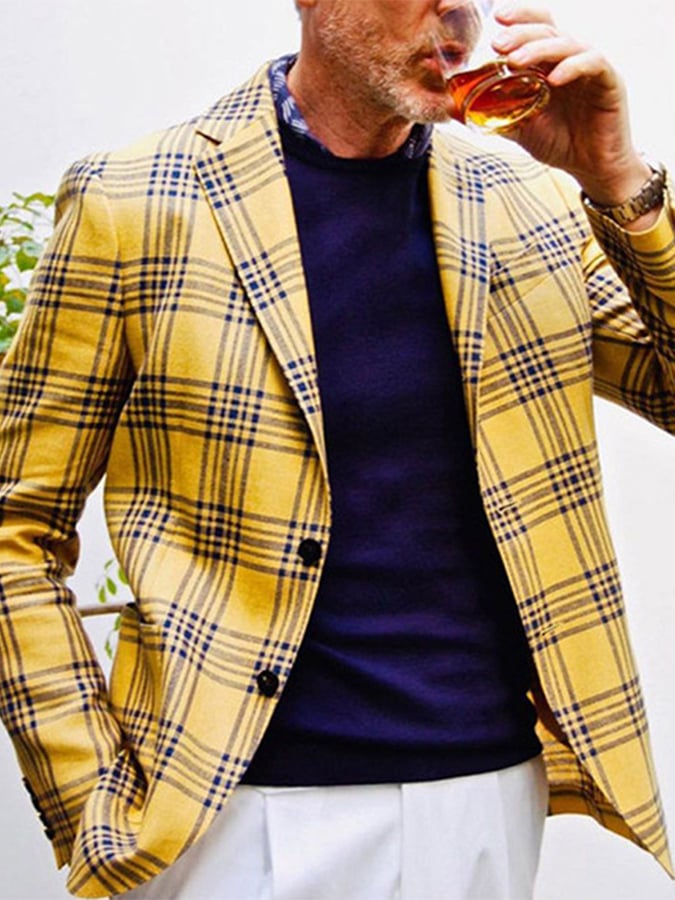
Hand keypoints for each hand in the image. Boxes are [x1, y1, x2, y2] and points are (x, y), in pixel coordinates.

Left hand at [492, 5, 651, 211]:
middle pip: (548, 30)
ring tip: (516, 61)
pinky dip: (572, 68)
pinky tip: (553, 79)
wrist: (591, 167)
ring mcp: (590, 68)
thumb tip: (453, 109)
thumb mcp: (518, 127)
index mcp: (550, 64)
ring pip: (567, 44)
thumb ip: (492, 114)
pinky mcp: (610, 82)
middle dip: (521, 34)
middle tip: (497, 44)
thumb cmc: (559, 143)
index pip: (537, 28)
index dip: (520, 18)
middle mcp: (570, 59)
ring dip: (540, 49)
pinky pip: (593, 64)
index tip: (496, 19)